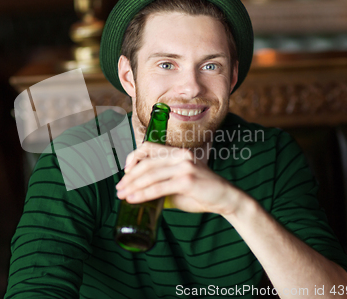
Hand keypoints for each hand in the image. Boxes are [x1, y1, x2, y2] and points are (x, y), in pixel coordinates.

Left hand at [116, 142, 243, 215]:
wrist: (226, 199)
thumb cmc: (202, 193)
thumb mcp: (180, 184)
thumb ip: (163, 183)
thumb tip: (142, 191)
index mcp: (178, 153)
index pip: (149, 147)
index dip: (134, 157)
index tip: (125, 171)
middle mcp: (180, 156)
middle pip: (147, 163)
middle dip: (129, 177)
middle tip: (119, 188)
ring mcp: (184, 167)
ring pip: (150, 175)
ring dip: (133, 186)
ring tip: (122, 195)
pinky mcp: (187, 180)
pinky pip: (159, 187)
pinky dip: (143, 194)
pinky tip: (134, 199)